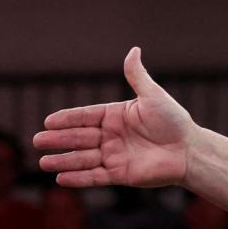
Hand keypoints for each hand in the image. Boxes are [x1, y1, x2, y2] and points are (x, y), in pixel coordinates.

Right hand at [34, 47, 195, 187]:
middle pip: (80, 138)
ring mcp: (115, 156)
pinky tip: (60, 179)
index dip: (67, 119)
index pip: (85, 117)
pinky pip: (95, 177)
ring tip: (43, 163)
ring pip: (83, 158)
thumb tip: (133, 49)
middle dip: (59, 140)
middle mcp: (112, 136)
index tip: (48, 121)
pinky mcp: (121, 174)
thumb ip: (137, 76)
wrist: (189, 150)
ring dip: (64, 161)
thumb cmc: (174, 121)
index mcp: (116, 116)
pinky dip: (78, 178)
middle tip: (38, 141)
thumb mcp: (153, 96)